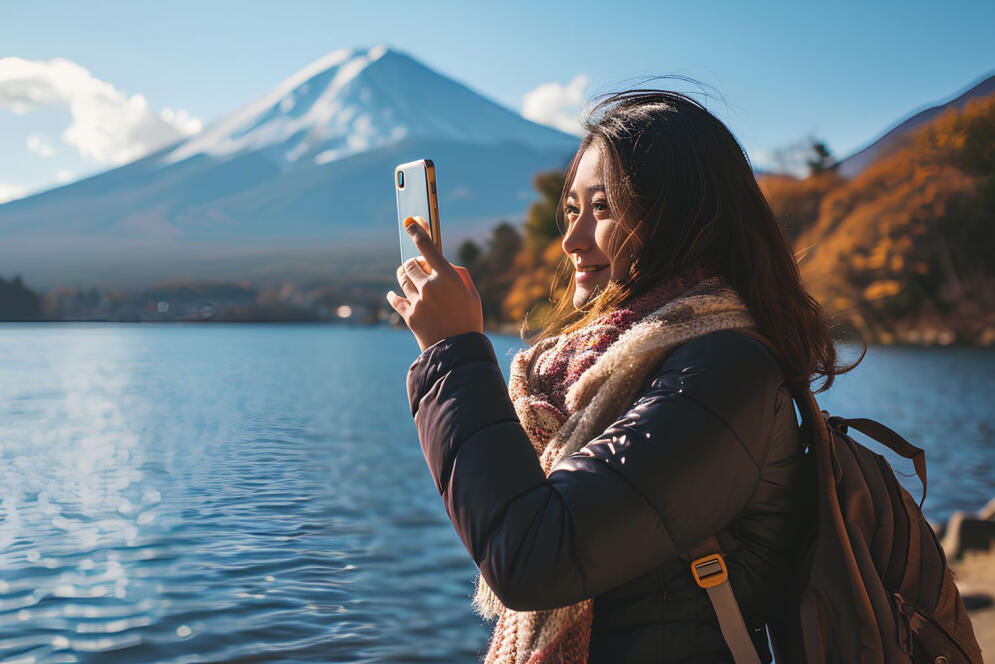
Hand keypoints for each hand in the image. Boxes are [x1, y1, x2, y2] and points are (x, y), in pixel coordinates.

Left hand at [387, 216, 483, 351]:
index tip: (410, 223)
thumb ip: (459, 276)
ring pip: (403, 279)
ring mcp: (418, 301)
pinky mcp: (409, 315)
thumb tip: (444, 264)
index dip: (417, 232)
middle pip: (411, 264)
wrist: (458, 352)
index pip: (428, 247)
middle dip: (412, 262)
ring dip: (404, 275)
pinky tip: (393, 294)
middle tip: (415, 263)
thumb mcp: (472, 295)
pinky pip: (395, 299)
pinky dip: (394, 295)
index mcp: (448, 277)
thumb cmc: (469, 321)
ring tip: (407, 276)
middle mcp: (430, 286)